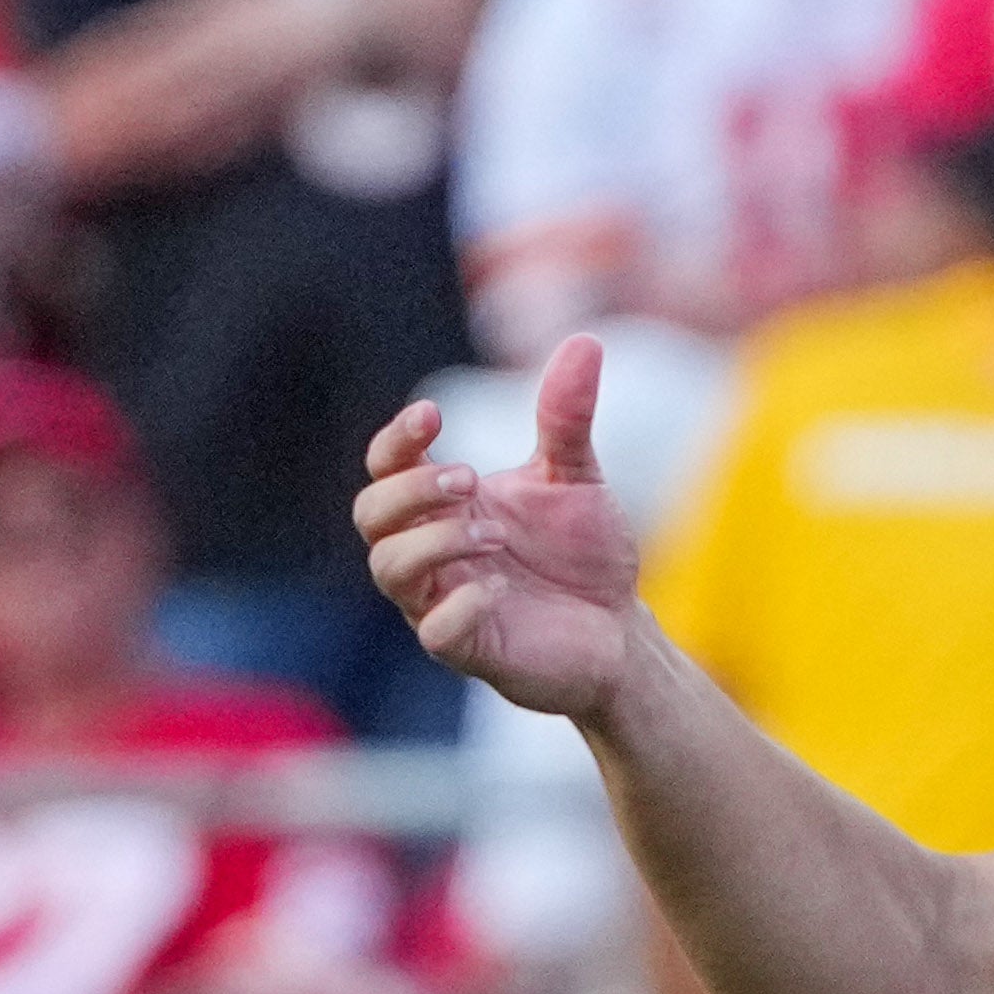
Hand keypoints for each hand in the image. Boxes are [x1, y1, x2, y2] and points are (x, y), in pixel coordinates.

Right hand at [358, 336, 651, 719]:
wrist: (622, 634)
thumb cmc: (585, 557)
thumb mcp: (577, 478)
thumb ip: (566, 418)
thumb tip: (584, 342)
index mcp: (444, 504)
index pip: (387, 465)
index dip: (396, 439)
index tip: (432, 416)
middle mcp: (431, 552)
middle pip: (370, 515)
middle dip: (411, 490)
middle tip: (470, 480)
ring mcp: (443, 602)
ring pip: (390, 570)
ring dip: (433, 542)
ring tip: (495, 535)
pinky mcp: (470, 650)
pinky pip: (436, 632)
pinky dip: (459, 606)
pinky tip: (498, 587)